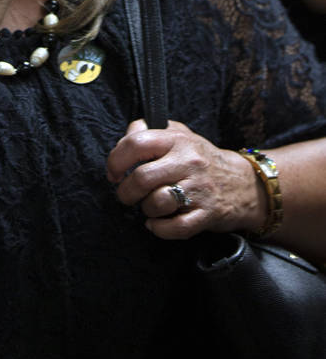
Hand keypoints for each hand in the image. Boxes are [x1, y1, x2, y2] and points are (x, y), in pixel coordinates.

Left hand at [106, 120, 266, 238]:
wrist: (244, 183)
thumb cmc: (202, 158)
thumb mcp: (179, 134)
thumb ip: (150, 130)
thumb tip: (126, 136)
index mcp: (177, 140)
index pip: (137, 143)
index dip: (116, 159)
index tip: (113, 173)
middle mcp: (188, 162)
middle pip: (142, 177)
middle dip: (126, 191)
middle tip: (126, 195)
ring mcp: (199, 189)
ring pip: (157, 203)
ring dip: (145, 209)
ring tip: (148, 206)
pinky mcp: (207, 215)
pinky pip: (176, 227)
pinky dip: (159, 228)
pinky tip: (156, 224)